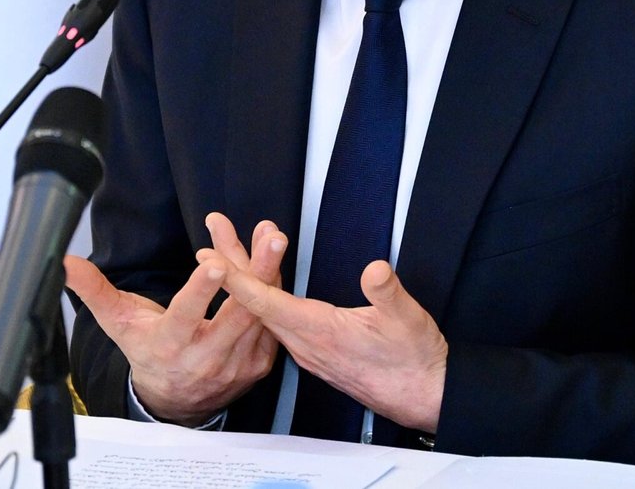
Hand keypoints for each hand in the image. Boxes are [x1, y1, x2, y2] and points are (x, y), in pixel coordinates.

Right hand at [64, 213, 286, 424]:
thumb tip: (66, 263)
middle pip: (238, 312)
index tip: (215, 263)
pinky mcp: (257, 363)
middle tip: (271, 238)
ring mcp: (236, 363)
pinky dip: (271, 289)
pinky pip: (269, 323)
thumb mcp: (117, 324)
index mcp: (170, 345)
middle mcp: (206, 357)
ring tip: (272, 237)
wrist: (175, 402)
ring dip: (269, 272)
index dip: (201, 290)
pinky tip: (270, 260)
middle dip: (256, 272)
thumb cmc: (146, 352)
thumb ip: (95, 291)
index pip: (186, 316)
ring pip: (259, 312)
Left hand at [203, 252, 446, 432]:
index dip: (237, 278)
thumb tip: (376, 269)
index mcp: (320, 331)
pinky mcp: (316, 353)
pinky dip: (264, 300)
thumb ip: (388, 294)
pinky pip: (277, 324)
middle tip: (209, 239)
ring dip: (245, 284)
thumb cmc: (415, 359)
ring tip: (227, 255)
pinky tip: (260, 290)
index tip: (211, 257)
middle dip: (231, 269)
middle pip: (256, 304)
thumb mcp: (408, 319)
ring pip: (265, 314)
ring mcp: (308, 351)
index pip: (267, 301)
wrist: (424, 396)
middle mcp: (306, 343)